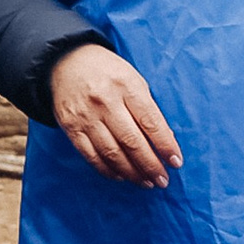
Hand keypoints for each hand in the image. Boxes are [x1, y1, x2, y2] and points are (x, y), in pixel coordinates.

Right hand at [49, 43, 181, 187]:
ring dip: (132, 172)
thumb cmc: (108, 72)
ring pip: (112, 152)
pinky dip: (107, 169)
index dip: (165, 145)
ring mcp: (86, 116)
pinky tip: (121, 176)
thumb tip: (164, 141)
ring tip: (146, 182)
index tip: (176, 163)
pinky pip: (90, 155)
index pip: (151, 122)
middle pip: (132, 142)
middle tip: (163, 180)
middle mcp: (105, 102)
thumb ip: (147, 108)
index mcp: (126, 86)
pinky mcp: (70, 127)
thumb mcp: (133, 80)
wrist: (67, 61)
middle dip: (150, 165)